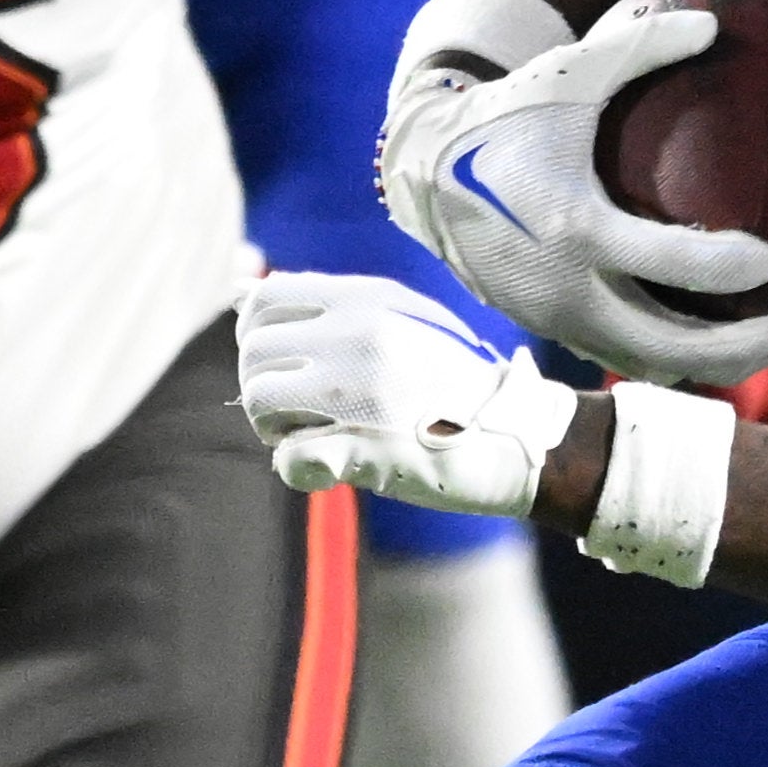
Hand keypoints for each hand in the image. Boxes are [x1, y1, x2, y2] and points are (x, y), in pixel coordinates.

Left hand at [237, 268, 582, 519]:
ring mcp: (358, 393)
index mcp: (365, 301)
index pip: (263, 304)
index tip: (282, 364)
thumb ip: (335, 308)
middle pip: (253, 355)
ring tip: (310, 436)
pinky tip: (328, 469)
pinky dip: (297, 468)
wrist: (522, 436)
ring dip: (273, 426)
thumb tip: (245, 297)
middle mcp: (356, 338)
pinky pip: (287, 458)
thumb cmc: (457, 381)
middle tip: (296, 412)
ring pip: (258, 401)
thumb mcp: (403, 320)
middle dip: (263, 387)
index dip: (255, 337)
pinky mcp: (362, 449)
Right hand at [376, 0, 767, 382]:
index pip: (668, 263)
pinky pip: (618, 353)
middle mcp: (564, 286)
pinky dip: (666, 353)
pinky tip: (709, 334)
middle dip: (736, 347)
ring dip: (707, 361)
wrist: (424, 170)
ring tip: (763, 341)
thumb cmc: (506, 114)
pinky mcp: (545, 328)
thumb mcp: (568, 73)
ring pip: (645, 362)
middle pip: (667, 344)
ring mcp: (552, 317)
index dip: (725, 268)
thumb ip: (640, 45)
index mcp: (576, 227)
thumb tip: (712, 21)